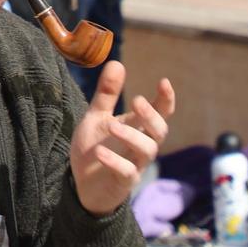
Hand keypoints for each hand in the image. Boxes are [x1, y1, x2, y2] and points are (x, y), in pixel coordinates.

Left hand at [69, 61, 174, 214]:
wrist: (82, 184)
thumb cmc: (96, 147)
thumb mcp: (97, 117)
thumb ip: (107, 94)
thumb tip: (117, 63)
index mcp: (137, 128)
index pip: (160, 113)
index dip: (165, 100)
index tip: (164, 82)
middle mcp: (140, 145)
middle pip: (160, 131)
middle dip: (152, 116)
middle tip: (136, 100)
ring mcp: (134, 164)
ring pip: (147, 151)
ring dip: (132, 136)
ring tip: (111, 126)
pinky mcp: (123, 182)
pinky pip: (127, 172)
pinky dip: (115, 161)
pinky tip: (101, 153)